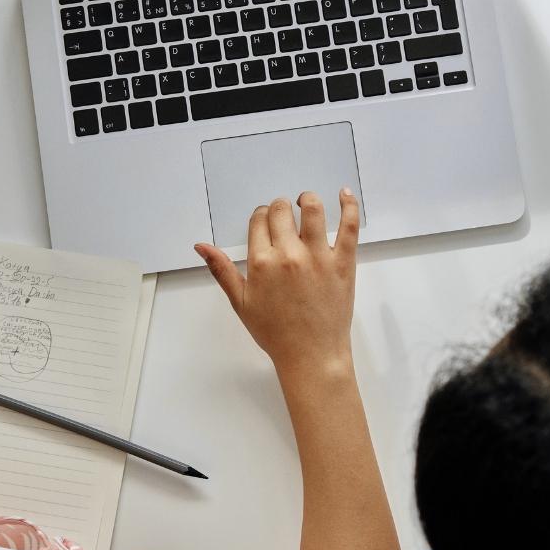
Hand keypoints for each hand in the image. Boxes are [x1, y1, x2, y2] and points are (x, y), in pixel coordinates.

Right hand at [195, 190, 359, 378]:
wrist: (311, 355)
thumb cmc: (275, 333)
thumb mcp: (241, 303)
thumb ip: (221, 270)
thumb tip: (200, 245)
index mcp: (261, 263)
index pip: (258, 220)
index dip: (260, 216)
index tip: (265, 222)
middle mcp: (288, 254)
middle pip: (281, 210)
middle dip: (280, 208)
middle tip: (284, 217)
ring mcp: (318, 257)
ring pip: (313, 210)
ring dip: (307, 199)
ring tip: (306, 202)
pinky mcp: (344, 263)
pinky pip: (349, 226)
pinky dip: (348, 205)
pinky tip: (344, 194)